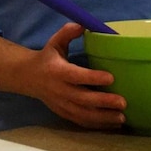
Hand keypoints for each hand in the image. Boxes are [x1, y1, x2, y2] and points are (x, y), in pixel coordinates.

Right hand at [0, 23, 125, 129]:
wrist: (27, 77)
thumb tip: (83, 25)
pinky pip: (81, 121)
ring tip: (122, 117)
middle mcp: (59, 90)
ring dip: (103, 117)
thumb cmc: (47, 57)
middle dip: (103, 102)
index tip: (111, 77)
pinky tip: (113, 124)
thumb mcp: (55, 42)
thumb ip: (68, 32)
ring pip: (83, 114)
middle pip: (82, 99)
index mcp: (57, 71)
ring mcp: (61, 104)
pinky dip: (97, 125)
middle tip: (123, 102)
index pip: (76, 76)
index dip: (93, 78)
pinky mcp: (64, 113)